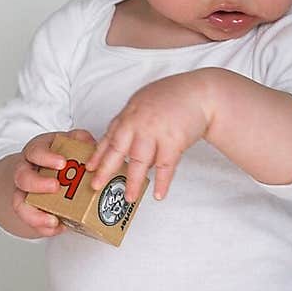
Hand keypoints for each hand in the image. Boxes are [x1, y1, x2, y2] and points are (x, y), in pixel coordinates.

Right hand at [13, 128, 95, 235]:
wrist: (42, 171)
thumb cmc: (57, 155)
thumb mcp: (68, 143)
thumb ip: (79, 140)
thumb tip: (90, 142)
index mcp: (37, 152)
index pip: (36, 152)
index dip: (47, 158)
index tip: (62, 163)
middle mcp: (27, 171)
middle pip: (22, 177)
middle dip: (38, 184)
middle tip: (55, 188)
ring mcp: (24, 191)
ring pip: (19, 204)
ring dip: (35, 215)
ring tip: (53, 221)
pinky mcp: (28, 209)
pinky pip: (30, 221)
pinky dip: (43, 227)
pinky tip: (58, 228)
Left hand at [86, 72, 213, 201]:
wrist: (201, 93)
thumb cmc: (174, 96)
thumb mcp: (145, 102)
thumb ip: (133, 122)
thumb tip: (129, 148)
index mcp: (130, 113)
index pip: (110, 136)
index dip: (98, 154)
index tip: (90, 168)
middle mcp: (138, 122)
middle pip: (118, 150)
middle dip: (105, 169)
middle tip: (96, 185)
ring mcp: (155, 132)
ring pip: (139, 161)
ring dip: (133, 181)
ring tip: (129, 197)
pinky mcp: (174, 141)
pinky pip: (166, 166)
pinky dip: (162, 182)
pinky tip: (159, 194)